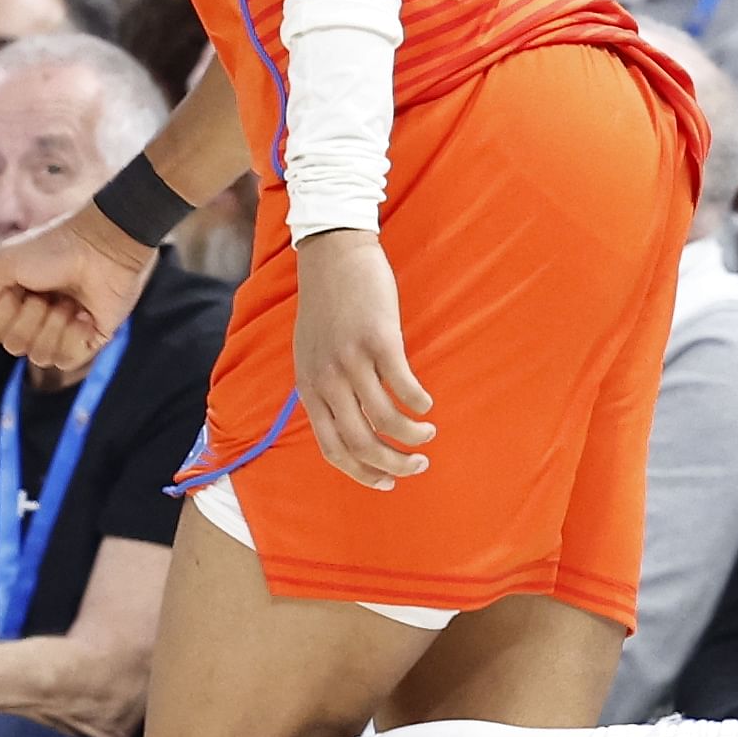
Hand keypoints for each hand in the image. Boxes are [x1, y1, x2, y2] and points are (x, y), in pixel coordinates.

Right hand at [0, 197, 157, 377]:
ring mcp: (62, 332)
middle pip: (14, 347)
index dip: (2, 313)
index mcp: (13, 303)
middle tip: (48, 293)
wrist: (102, 246)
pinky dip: (73, 336)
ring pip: (40, 357)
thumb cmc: (53, 248)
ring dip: (53, 325)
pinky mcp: (88, 341)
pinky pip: (67, 360)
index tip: (17, 288)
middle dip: (30, 318)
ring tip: (68, 302)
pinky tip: (84, 316)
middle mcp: (35, 321)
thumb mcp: (4, 263)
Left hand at [292, 229, 432, 492]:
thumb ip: (325, 389)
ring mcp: (351, 361)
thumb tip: (351, 423)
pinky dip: (419, 403)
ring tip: (428, 434)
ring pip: (386, 421)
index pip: (334, 449)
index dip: (362, 473)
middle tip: (418, 465)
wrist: (332, 254)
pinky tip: (427, 403)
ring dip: (413, 436)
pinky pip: (404, 387)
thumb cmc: (327, 305)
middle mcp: (327, 381)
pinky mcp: (378, 340)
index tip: (387, 482)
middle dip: (394, 465)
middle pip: (362, 443)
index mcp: (309, 389)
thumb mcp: (311, 354)